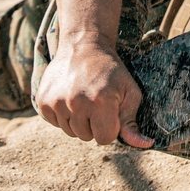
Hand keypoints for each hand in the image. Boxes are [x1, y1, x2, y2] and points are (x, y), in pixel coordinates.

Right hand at [35, 39, 152, 148]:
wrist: (83, 46)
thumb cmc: (111, 71)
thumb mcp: (129, 92)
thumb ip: (132, 122)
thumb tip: (146, 144)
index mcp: (101, 102)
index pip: (105, 139)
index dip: (110, 127)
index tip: (110, 110)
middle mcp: (76, 103)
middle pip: (86, 137)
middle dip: (93, 124)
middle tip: (95, 101)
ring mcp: (57, 102)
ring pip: (70, 132)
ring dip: (78, 120)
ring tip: (83, 98)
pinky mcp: (43, 100)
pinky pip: (54, 123)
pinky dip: (62, 115)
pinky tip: (69, 97)